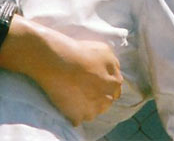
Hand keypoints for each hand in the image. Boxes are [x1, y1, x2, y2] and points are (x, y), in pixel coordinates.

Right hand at [0, 17, 122, 125]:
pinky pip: (77, 120)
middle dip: (98, 97)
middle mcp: (107, 100)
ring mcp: (92, 111)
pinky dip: (73, 114)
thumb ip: (114, 67)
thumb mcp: (106, 52)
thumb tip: (114, 74)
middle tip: (84, 89)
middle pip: (105, 103)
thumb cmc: (81, 53)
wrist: (58, 61)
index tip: (94, 83)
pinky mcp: (77, 117)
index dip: (104, 86)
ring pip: (92, 113)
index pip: (115, 90)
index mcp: (115, 84)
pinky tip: (67, 102)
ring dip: (87, 107)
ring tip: (74, 95)